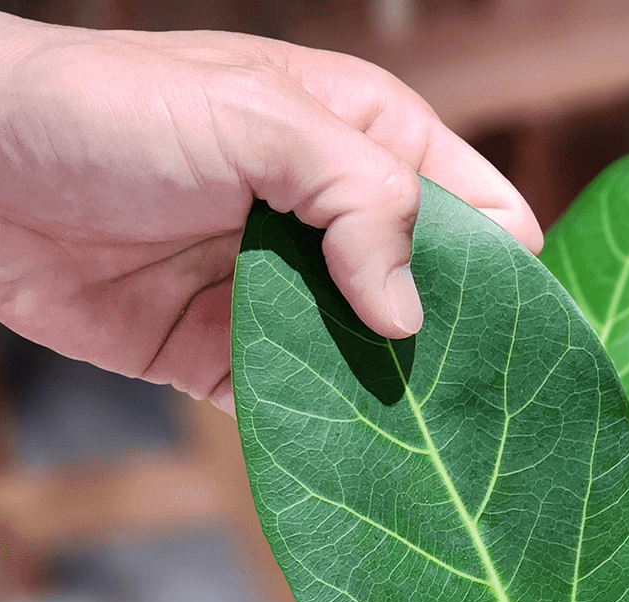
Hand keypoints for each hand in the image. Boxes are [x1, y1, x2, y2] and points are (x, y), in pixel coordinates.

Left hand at [0, 9, 541, 409]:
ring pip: (373, 368)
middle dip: (456, 357)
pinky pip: (302, 411)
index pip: (480, 214)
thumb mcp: (254, 118)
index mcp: (364, 143)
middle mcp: (336, 225)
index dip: (508, 276)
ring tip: (426, 455)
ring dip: (393, 408)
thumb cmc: (108, 111)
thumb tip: (412, 315)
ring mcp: (286, 297)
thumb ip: (357, 198)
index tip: (519, 344)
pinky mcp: (233, 361)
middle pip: (436, 305)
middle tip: (475, 418)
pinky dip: (324, 438)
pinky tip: (350, 462)